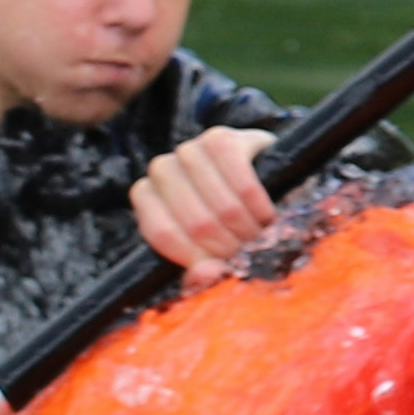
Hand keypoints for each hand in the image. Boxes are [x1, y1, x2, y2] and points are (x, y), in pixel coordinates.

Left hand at [132, 122, 278, 274]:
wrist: (260, 172)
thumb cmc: (225, 218)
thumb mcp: (210, 246)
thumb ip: (202, 267)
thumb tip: (204, 276)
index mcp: (147, 198)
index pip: (163, 233)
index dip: (196, 256)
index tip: (222, 267)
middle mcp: (161, 170)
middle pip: (196, 222)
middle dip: (230, 245)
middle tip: (250, 252)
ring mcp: (188, 150)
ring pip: (220, 204)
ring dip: (246, 226)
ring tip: (261, 234)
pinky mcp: (219, 138)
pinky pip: (239, 175)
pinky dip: (256, 201)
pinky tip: (267, 213)